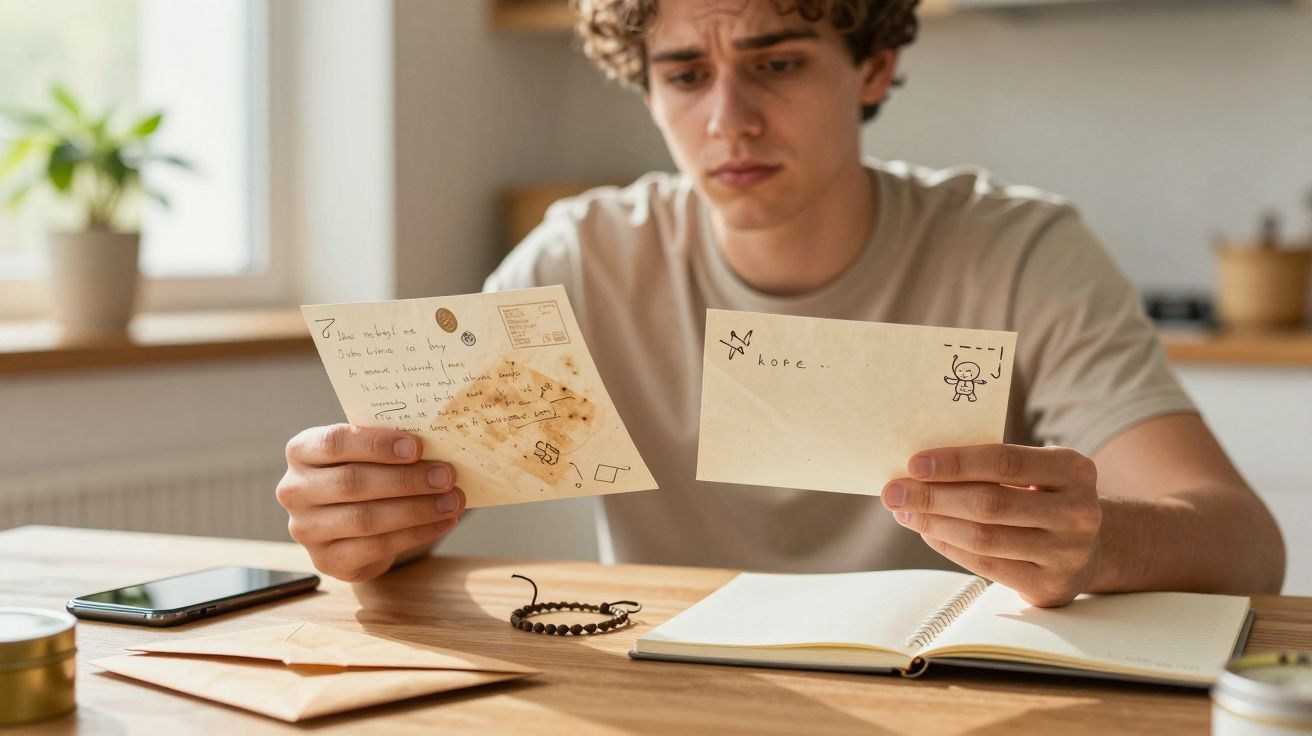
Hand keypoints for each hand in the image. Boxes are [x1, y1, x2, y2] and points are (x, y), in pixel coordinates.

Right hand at [277, 424, 465, 581]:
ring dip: (416, 509)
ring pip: (365, 519)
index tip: (418, 447)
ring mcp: (306, 530)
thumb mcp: (369, 453)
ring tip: (452, 500)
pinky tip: (443, 522)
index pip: (334, 442)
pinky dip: (416, 534)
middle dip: (406, 480)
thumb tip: (440, 442)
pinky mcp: (327, 560)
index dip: (377, 445)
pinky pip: (375, 547)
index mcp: (302, 451)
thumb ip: (390, 445)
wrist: (353, 523)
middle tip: (446, 476)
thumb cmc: (366, 473)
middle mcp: (295, 490)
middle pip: (352, 483)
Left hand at [882, 444, 1102, 606]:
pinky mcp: (1051, 586)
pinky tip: (927, 533)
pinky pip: (986, 566)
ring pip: (984, 538)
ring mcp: (1068, 553)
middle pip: (990, 503)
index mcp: (1074, 470)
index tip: (914, 463)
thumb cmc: (1044, 497)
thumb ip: (991, 467)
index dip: (956, 463)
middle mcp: (1078, 512)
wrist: (1091, 546)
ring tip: (904, 512)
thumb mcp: (1035, 472)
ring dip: (934, 524)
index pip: (1005, 461)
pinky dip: (949, 547)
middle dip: (933, 497)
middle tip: (893, 492)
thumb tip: (918, 470)